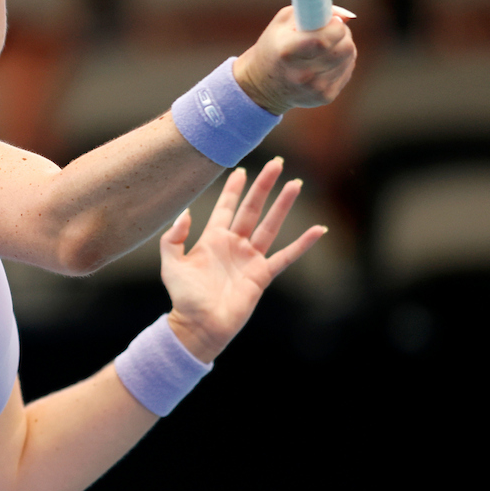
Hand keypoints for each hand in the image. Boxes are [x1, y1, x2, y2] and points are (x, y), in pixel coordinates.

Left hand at [159, 159, 325, 362]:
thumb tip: (187, 213)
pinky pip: (286, 257)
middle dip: (264, 186)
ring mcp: (250, 259)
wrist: (198, 327)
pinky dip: (302, 244)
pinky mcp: (262, 276)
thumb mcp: (171, 264)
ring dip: (283, 205)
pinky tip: (318, 230)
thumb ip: (173, 238)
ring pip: (270, 226)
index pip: (226, 207)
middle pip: (252, 209)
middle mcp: (234, 245)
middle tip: (277, 163)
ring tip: (295, 184)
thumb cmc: (183, 298)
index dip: (233, 189)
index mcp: (212, 239)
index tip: (241, 169)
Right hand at [233, 5, 356, 113]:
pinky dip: (341, 62)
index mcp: (287, 52)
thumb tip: (346, 16)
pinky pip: (347, 70)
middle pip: (345, 47)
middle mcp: (302, 74)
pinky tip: (324, 62)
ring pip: (349, 57)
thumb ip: (313, 11)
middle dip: (342, 34)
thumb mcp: (282, 23)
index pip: (325, 39)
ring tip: (325, 47)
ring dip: (342, 47)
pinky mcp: (325, 97)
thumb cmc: (274, 47)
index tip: (331, 21)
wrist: (263, 85)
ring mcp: (315, 89)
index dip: (335, 25)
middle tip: (330, 31)